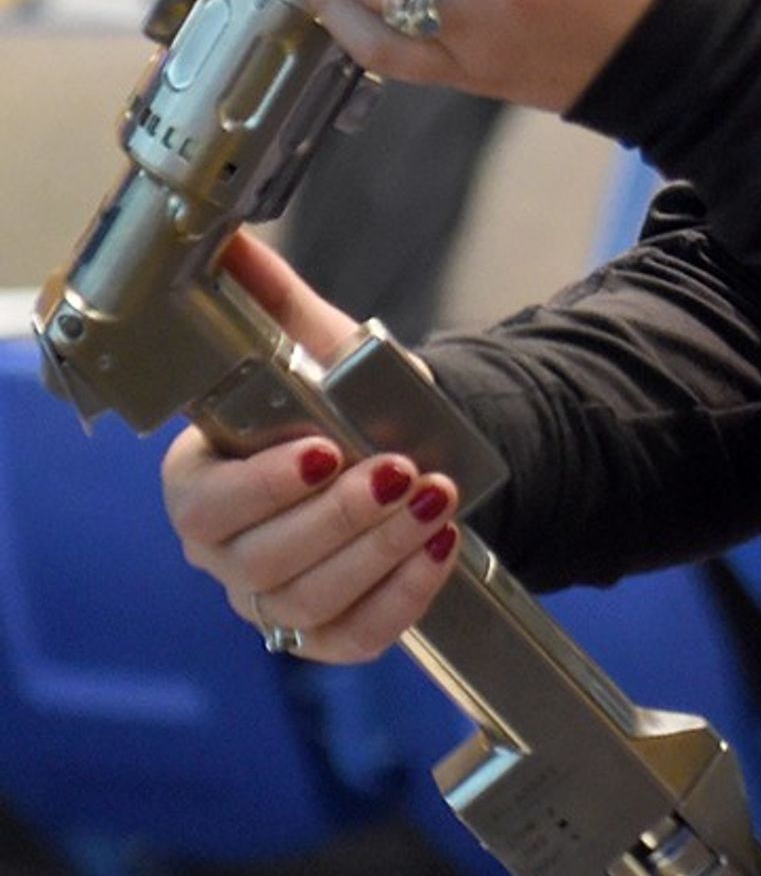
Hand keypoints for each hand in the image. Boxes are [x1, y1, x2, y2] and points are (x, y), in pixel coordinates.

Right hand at [161, 232, 463, 663]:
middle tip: (401, 470)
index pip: (204, 504)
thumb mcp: (315, 345)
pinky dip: (403, 597)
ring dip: (379, 551)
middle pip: (262, 559)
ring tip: (435, 499)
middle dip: (340, 516)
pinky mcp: (327, 634)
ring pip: (310, 601)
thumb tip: (229, 238)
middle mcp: (227, 552)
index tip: (326, 450)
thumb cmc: (338, 402)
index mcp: (204, 483)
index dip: (262, 486)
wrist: (404, 448)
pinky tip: (442, 549)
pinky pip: (357, 636)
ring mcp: (273, 600)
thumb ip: (271, 300)